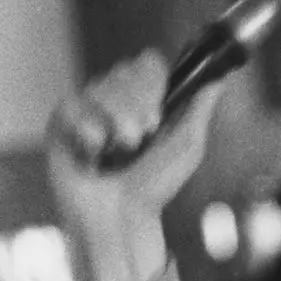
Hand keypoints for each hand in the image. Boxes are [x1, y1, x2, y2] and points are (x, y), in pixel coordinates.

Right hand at [47, 49, 223, 280]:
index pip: (148, 62)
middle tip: (140, 140)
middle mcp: (115, 97)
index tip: (158, 114)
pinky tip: (91, 155)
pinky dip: (88, 133)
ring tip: (117, 154)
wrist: (122, 217)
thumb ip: (200, 107)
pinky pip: (73, 105)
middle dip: (139, 107)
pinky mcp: (61, 121)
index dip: (154, 81)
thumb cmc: (154, 187)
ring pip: (100, 87)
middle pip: (125, 70)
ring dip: (116, 124)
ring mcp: (87, 107)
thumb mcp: (187, 146)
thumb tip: (219, 77)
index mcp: (145, 99)